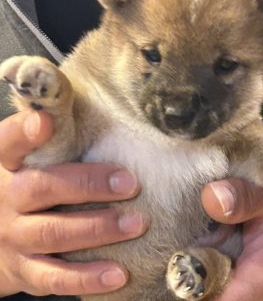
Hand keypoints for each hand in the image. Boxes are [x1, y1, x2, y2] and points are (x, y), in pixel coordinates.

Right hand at [0, 110, 146, 296]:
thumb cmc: (23, 181)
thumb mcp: (26, 156)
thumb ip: (51, 133)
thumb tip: (72, 97)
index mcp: (5, 163)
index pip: (9, 142)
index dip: (25, 132)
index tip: (45, 120)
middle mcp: (5, 198)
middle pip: (43, 188)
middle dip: (88, 185)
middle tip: (130, 182)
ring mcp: (11, 236)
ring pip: (53, 233)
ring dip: (97, 229)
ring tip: (136, 223)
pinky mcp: (21, 270)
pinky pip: (53, 278)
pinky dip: (86, 277)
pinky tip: (118, 274)